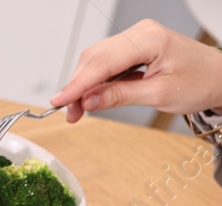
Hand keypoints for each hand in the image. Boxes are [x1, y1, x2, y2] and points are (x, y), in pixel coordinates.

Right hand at [53, 19, 221, 120]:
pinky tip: (94, 97)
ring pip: (96, 60)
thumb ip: (120, 96)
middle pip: (94, 59)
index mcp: (149, 39)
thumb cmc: (199, 82)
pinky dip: (96, 81)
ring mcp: (136, 38)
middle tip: (70, 114)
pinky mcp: (134, 46)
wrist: (219, 78)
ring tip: (80, 110)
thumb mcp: (159, 95)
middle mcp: (140, 33)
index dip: (77, 85)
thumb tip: (89, 101)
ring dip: (84, 85)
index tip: (58, 102)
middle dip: (78, 87)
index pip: (102, 63)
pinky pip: (107, 62)